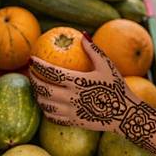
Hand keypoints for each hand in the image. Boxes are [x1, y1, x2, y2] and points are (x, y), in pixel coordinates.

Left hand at [30, 35, 155, 134]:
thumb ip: (93, 50)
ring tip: (37, 86)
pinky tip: (47, 102)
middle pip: (43, 89)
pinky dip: (45, 108)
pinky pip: (52, 117)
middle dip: (34, 79)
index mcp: (77, 82)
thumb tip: (83, 34)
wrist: (124, 114)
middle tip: (31, 72)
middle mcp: (71, 98)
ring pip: (45, 104)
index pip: (51, 72)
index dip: (39, 65)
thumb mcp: (107, 65)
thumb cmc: (116, 86)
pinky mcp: (73, 122)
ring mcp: (70, 112)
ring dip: (37, 94)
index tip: (31, 59)